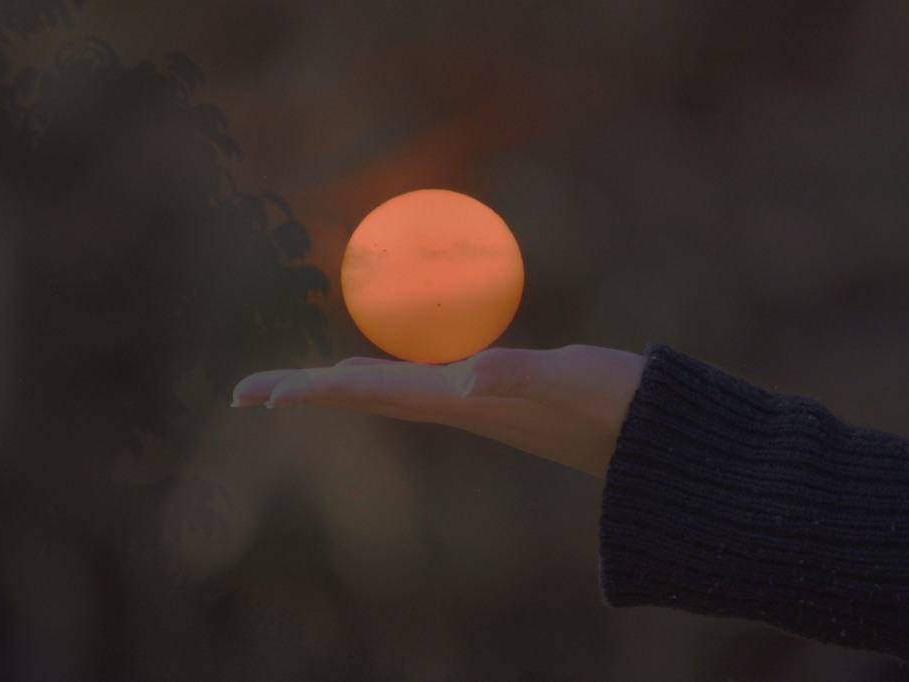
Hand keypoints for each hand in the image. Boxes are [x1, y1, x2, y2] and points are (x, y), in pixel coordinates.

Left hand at [232, 345, 645, 477]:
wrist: (657, 445)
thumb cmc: (620, 410)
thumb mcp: (575, 381)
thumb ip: (525, 376)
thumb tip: (470, 375)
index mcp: (463, 400)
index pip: (370, 391)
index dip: (311, 390)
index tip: (253, 396)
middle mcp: (462, 405)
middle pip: (367, 396)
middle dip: (309, 393)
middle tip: (251, 395)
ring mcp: (481, 404)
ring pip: (394, 392)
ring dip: (345, 387)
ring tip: (308, 383)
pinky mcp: (504, 398)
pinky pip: (429, 380)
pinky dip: (394, 372)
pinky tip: (395, 368)